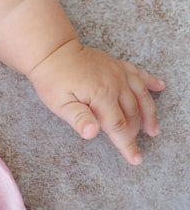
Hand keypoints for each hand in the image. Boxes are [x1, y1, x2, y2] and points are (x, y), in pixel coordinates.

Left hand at [27, 38, 164, 164]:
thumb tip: (92, 133)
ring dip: (149, 113)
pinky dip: (150, 80)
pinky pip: (137, 73)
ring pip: (140, 95)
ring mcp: (116, 71)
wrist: (50, 50)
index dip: (127, 145)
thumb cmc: (52, 78)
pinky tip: (160, 86)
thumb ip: (77, 119)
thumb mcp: (59, 102)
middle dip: (134, 132)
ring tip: (153, 130)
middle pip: (131, 113)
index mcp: (100, 95)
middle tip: (133, 145)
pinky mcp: (115, 63)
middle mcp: (114, 82)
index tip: (135, 159)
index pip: (119, 126)